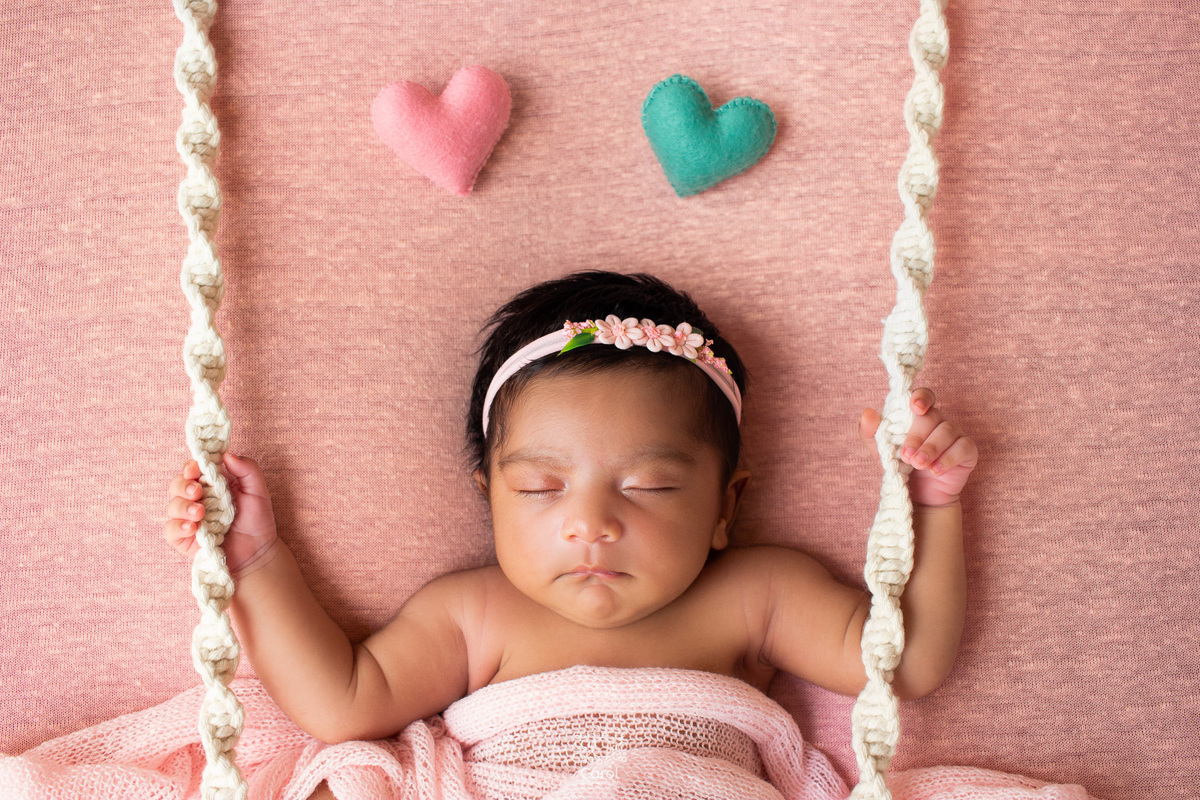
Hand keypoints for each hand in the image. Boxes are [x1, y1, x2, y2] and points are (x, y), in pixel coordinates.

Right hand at [164, 453, 279, 577]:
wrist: (258, 552)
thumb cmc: (257, 520)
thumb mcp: (258, 490)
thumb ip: (247, 469)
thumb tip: (226, 454)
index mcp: (211, 485)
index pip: (192, 470)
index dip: (190, 467)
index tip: (196, 468)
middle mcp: (196, 500)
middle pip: (177, 485)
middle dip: (183, 486)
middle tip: (198, 492)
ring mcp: (189, 519)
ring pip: (172, 506)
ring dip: (182, 507)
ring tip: (200, 513)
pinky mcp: (184, 539)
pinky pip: (170, 530)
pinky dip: (178, 527)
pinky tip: (192, 528)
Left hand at [859, 388, 978, 506]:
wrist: (919, 496)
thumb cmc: (901, 468)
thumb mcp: (881, 452)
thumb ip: (870, 433)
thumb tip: (868, 413)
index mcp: (918, 416)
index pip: (924, 396)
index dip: (922, 397)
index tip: (915, 407)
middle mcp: (938, 421)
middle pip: (933, 416)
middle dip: (918, 436)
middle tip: (906, 456)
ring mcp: (955, 435)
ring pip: (948, 430)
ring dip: (931, 447)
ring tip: (919, 464)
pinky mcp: (967, 451)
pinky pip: (963, 447)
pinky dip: (948, 458)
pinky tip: (935, 470)